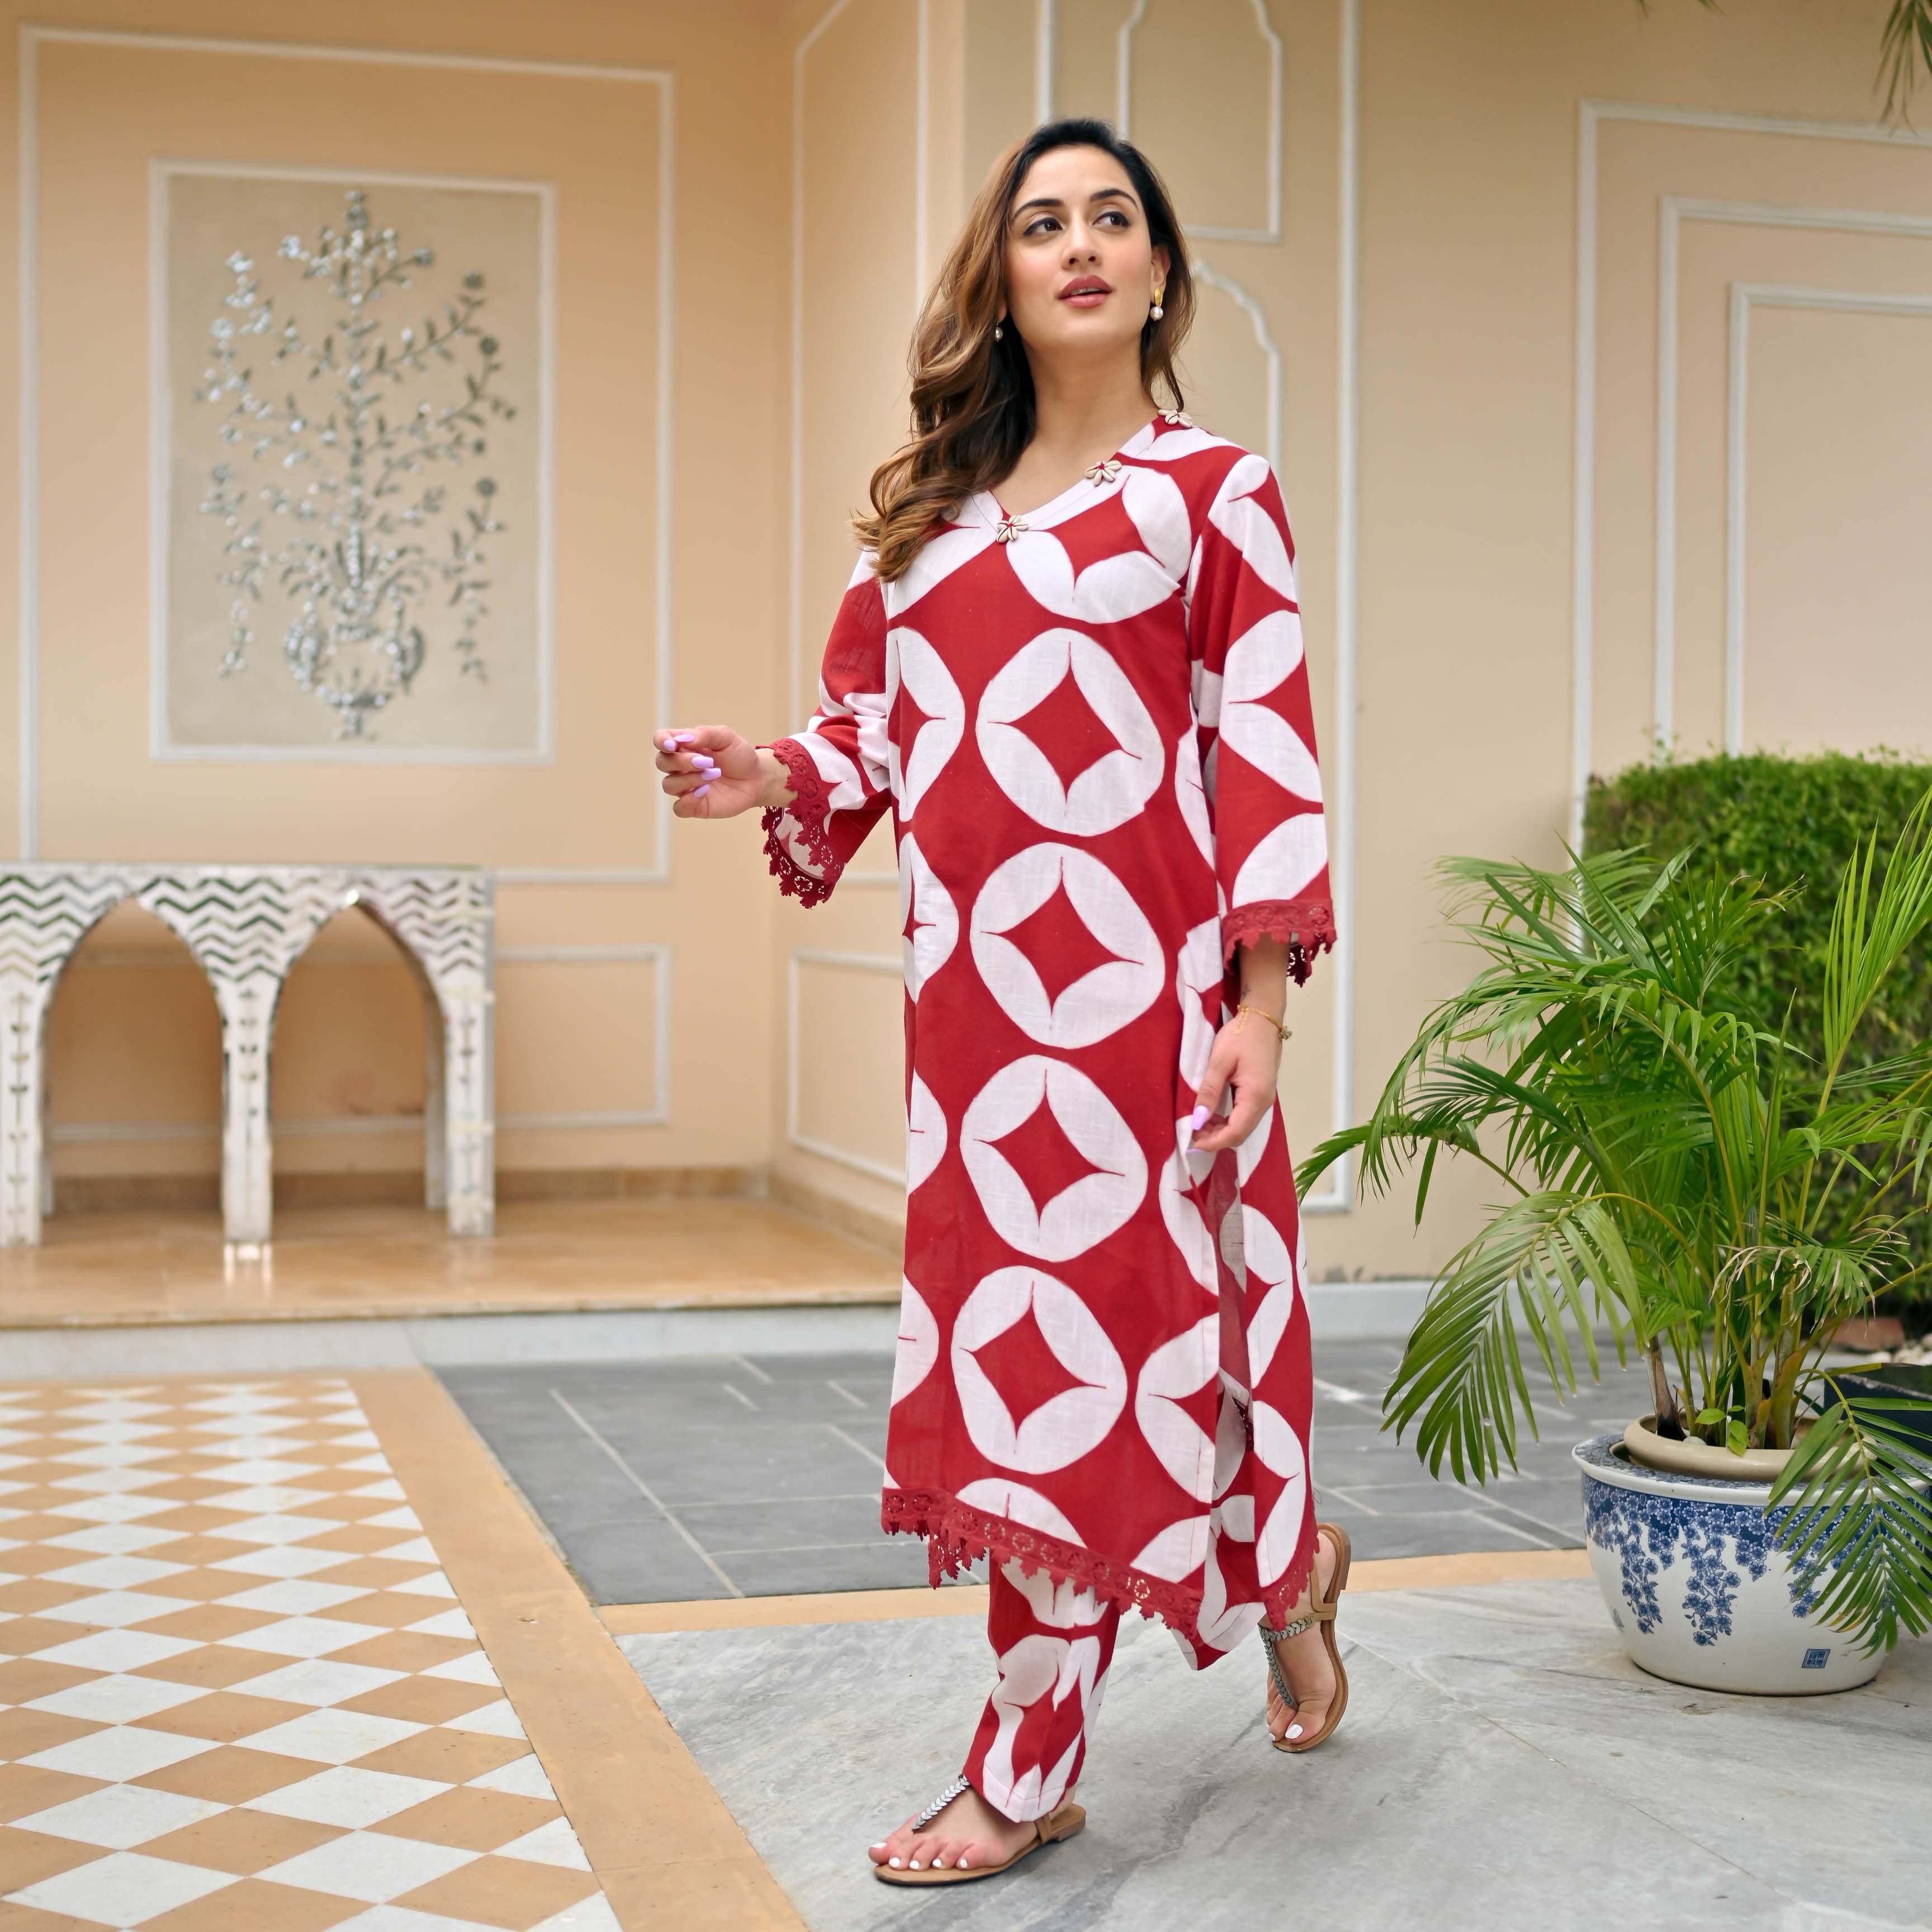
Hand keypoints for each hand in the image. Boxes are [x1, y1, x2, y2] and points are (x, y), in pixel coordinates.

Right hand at [652, 725, 770, 819]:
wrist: (757, 778)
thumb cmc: (739, 756)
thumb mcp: (726, 737)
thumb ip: (705, 734)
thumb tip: (683, 740)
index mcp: (685, 746)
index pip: (661, 739)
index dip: (661, 741)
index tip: (673, 745)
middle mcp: (681, 766)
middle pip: (662, 762)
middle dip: (681, 761)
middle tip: (706, 761)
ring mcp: (686, 787)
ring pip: (669, 785)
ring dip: (689, 779)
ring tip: (713, 775)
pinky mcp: (694, 806)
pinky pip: (679, 807)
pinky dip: (689, 800)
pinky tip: (706, 791)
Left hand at [1188, 1007, 1282, 1153]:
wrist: (1262, 1018)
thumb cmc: (1240, 1035)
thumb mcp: (1220, 1061)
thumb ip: (1209, 1092)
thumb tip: (1197, 1120)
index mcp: (1255, 1096)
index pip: (1235, 1133)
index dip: (1213, 1142)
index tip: (1190, 1143)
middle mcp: (1264, 1103)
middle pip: (1240, 1134)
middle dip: (1215, 1139)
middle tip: (1190, 1134)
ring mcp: (1265, 1099)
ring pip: (1243, 1127)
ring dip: (1220, 1131)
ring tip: (1197, 1125)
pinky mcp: (1262, 1094)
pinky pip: (1245, 1117)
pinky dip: (1227, 1121)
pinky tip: (1211, 1115)